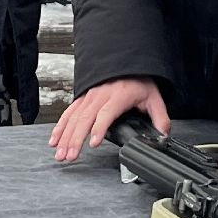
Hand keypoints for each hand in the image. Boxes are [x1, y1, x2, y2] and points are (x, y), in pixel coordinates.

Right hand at [49, 78, 169, 161]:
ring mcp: (90, 96)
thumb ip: (159, 118)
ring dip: (65, 136)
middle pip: (85, 118)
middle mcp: (101, 95)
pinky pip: (69, 112)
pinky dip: (60, 126)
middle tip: (70, 156)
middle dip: (75, 139)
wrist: (128, 61)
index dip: (98, 128)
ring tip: (61, 153)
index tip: (92, 143)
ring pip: (74, 117)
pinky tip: (55, 139)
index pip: (106, 113)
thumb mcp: (154, 97)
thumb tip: (163, 136)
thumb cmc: (138, 79)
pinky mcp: (83, 98)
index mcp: (119, 96)